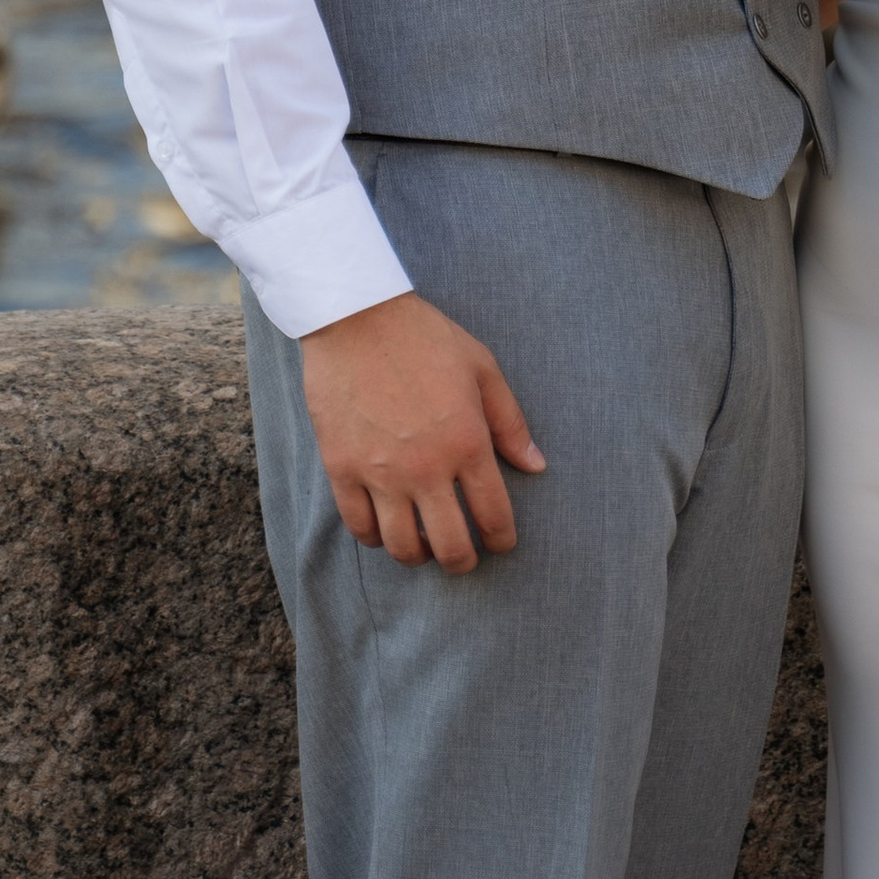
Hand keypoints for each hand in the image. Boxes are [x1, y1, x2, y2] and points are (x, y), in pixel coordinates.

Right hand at [299, 292, 544, 574]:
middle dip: (464, 561)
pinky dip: (375, 538)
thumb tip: (536, 466)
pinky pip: (360, 526)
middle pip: (451, 546)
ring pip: (402, 547)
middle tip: (465, 557)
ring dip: (419, 556)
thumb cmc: (424, 338)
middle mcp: (426, 467)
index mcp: (467, 442)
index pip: (494, 516)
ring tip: (425, 546)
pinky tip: (386, 528)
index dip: (502, 540)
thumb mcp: (481, 368)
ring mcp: (380, 472)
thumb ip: (510, 422)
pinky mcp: (342, 468)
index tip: (501, 543)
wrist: (355, 317)